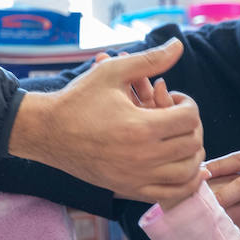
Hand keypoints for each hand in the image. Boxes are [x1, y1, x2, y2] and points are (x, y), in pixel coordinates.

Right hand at [8, 39, 205, 202]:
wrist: (47, 132)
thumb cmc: (78, 99)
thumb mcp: (112, 72)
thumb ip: (150, 59)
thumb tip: (179, 44)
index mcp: (140, 127)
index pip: (189, 119)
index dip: (188, 104)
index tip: (173, 99)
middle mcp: (142, 157)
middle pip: (192, 145)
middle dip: (192, 127)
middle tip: (178, 117)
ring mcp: (136, 177)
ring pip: (187, 173)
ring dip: (193, 154)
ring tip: (182, 139)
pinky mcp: (129, 189)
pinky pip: (171, 195)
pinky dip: (185, 183)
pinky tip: (183, 166)